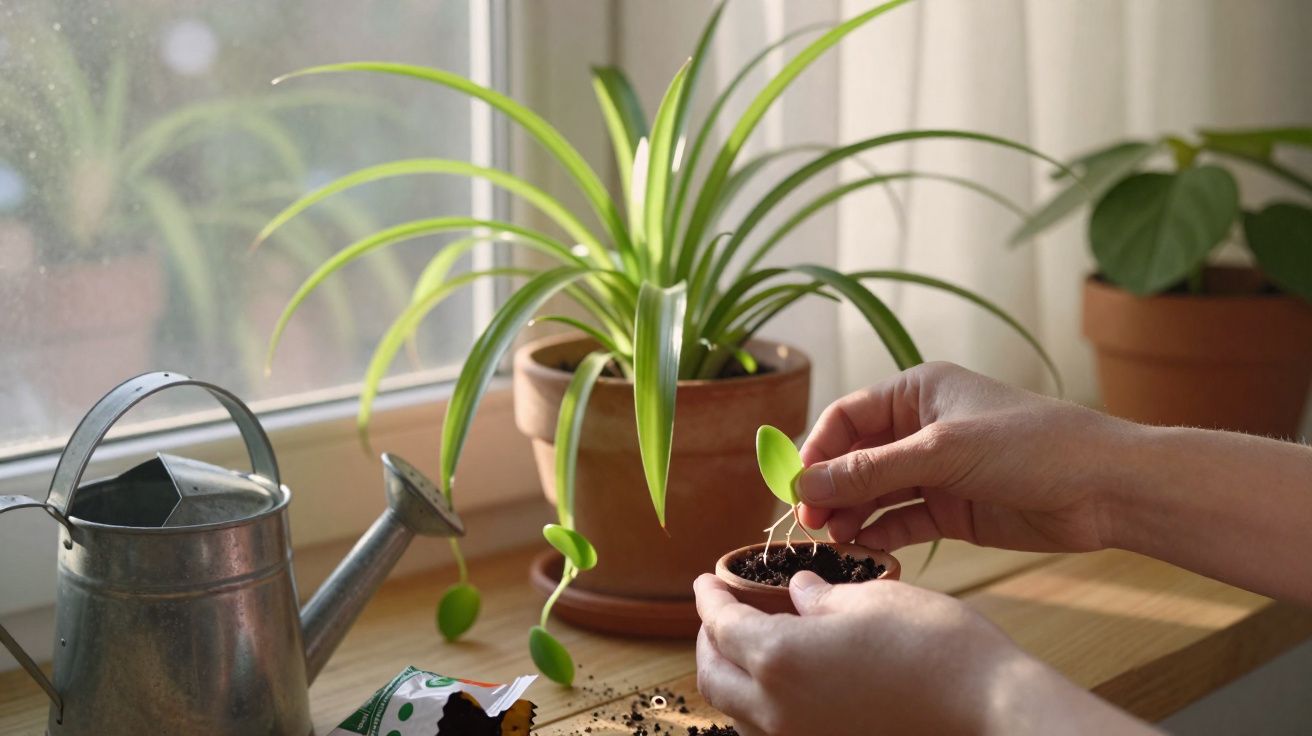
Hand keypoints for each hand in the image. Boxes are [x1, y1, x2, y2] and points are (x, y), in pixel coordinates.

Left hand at [694, 572, 1151, 735]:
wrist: (988, 710)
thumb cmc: (933, 645)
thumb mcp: (867, 599)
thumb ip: (818, 597)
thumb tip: (798, 592)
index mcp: (779, 659)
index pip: (721, 625)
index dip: (710, 598)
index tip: (706, 580)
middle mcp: (777, 710)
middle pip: (714, 677)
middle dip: (709, 639)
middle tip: (721, 610)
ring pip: (737, 710)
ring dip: (731, 673)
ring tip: (748, 641)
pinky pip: (769, 729)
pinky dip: (761, 700)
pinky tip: (785, 675)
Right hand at [797, 361, 1133, 552]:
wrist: (1104, 487)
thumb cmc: (1029, 445)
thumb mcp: (942, 451)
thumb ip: (871, 470)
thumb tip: (807, 483)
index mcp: (917, 392)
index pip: (847, 417)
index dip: (816, 449)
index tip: (793, 485)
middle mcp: (921, 428)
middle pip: (855, 458)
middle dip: (828, 487)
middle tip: (807, 522)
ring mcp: (937, 471)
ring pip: (875, 493)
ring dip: (850, 514)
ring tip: (829, 541)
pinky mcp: (953, 510)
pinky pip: (902, 521)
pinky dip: (880, 535)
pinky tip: (861, 550)